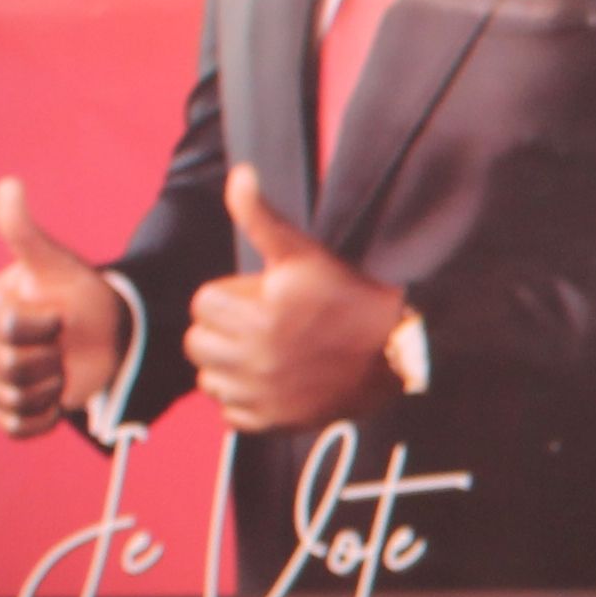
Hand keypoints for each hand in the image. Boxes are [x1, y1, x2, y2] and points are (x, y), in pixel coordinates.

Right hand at [0, 179, 130, 437]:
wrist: (108, 335)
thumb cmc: (81, 295)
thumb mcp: (56, 263)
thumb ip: (25, 231)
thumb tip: (8, 184)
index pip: (7, 328)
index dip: (43, 325)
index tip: (58, 315)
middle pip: (9, 367)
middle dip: (49, 356)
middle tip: (63, 343)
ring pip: (14, 398)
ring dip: (52, 385)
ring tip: (62, 366)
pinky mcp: (9, 412)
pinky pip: (17, 427)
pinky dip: (44, 417)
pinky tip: (58, 395)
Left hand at [184, 166, 412, 434]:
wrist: (397, 355)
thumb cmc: (351, 297)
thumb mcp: (306, 253)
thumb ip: (261, 217)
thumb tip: (240, 174)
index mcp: (260, 314)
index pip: (203, 304)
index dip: (230, 296)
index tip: (262, 296)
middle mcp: (257, 358)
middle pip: (198, 344)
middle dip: (224, 331)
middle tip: (262, 324)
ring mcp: (264, 394)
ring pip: (210, 380)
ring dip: (229, 367)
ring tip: (266, 354)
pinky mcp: (274, 422)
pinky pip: (230, 413)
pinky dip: (245, 401)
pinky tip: (273, 382)